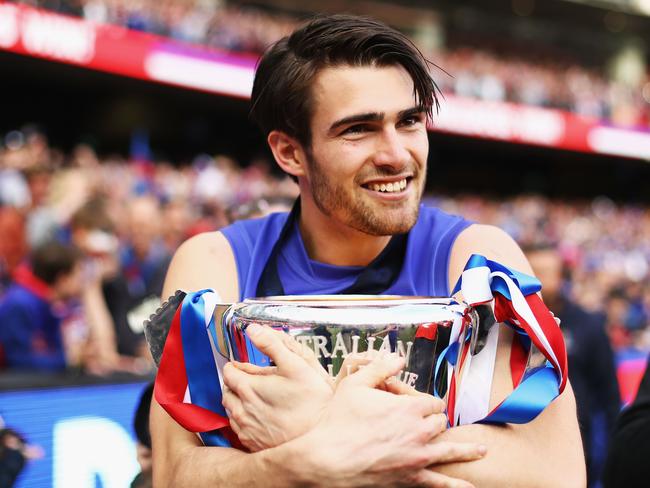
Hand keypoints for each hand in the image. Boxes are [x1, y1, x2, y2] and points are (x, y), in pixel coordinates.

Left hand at [222, 324, 333, 451]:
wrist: (322, 439)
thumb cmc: (312, 401)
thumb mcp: (296, 364)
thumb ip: (272, 344)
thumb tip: (253, 329)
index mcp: (248, 388)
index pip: (228, 372)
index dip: (237, 366)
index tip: (246, 366)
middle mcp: (241, 410)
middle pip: (226, 391)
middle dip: (235, 383)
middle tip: (252, 381)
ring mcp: (246, 430)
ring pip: (230, 411)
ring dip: (237, 402)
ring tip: (256, 399)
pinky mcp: (252, 446)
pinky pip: (238, 429)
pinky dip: (243, 420)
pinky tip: (260, 417)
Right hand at [297, 355, 485, 487]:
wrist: (328, 459)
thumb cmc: (339, 421)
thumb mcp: (355, 384)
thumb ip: (380, 368)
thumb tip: (398, 358)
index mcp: (408, 407)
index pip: (433, 402)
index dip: (426, 403)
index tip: (418, 405)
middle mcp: (419, 431)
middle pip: (440, 423)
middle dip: (436, 422)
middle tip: (429, 424)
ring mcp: (418, 457)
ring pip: (451, 450)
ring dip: (468, 449)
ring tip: (482, 451)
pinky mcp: (412, 479)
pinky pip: (440, 483)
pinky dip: (456, 486)